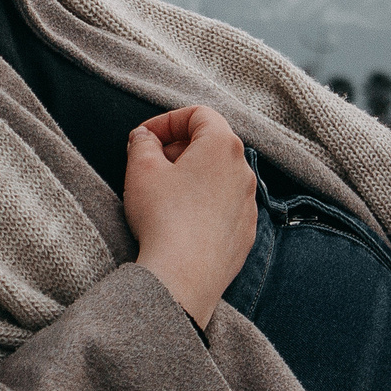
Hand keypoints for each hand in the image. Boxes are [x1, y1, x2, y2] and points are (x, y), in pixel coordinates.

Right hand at [124, 106, 257, 330]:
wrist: (183, 275)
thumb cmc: (164, 217)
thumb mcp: (141, 170)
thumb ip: (142, 143)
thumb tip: (144, 138)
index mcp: (222, 145)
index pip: (198, 114)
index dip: (166, 121)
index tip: (144, 138)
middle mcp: (244, 170)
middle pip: (211, 143)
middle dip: (178, 147)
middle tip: (150, 164)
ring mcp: (249, 203)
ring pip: (219, 176)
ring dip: (192, 176)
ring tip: (164, 193)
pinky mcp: (246, 231)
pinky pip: (224, 205)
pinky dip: (204, 203)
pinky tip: (181, 220)